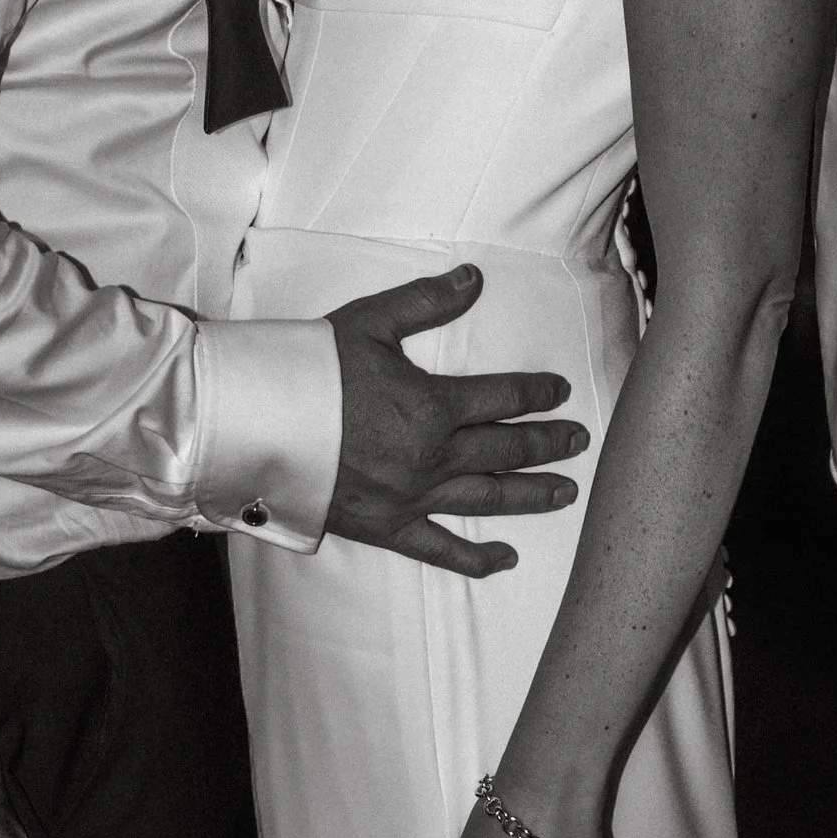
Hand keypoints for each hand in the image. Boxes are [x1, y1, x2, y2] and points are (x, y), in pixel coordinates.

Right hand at [327, 264, 587, 580]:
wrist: (259, 426)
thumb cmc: (312, 370)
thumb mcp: (370, 322)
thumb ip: (426, 301)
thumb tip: (473, 278)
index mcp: (433, 405)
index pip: (503, 398)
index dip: (537, 393)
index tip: (559, 392)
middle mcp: (433, 457)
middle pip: (506, 449)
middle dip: (547, 444)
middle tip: (577, 441)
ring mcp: (413, 497)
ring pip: (488, 498)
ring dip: (531, 495)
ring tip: (565, 492)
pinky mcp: (388, 528)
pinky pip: (441, 549)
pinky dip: (475, 558)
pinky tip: (506, 559)